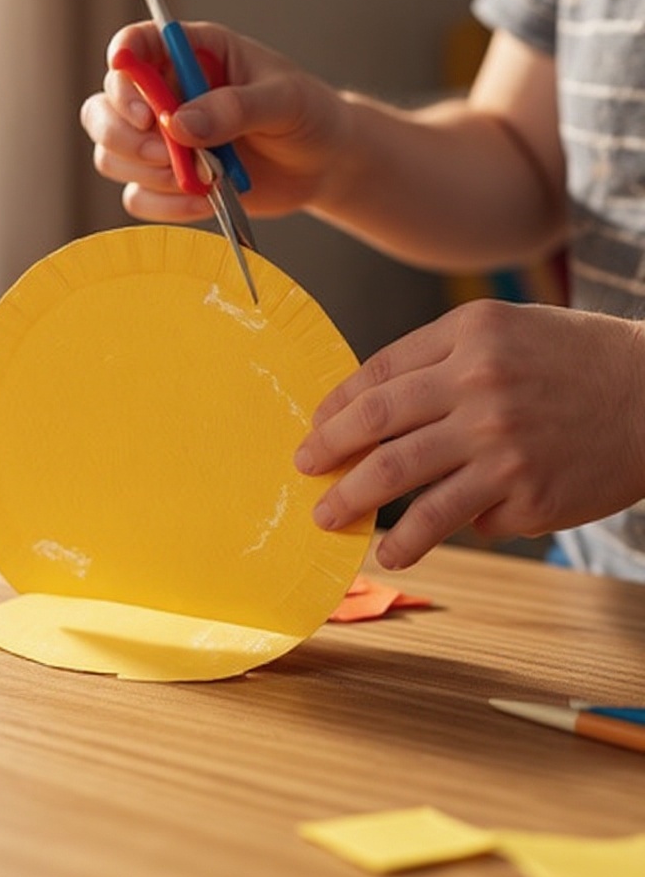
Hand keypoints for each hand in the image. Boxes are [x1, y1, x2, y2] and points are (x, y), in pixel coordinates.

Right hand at [80, 20, 348, 222]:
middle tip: (166, 151)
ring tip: (199, 178)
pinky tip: (203, 200)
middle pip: (103, 108)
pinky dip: (164, 205)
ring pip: (111, 155)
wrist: (323, 164)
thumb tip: (179, 126)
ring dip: (147, 172)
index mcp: (191, 53)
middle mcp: (165, 94)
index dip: (123, 62)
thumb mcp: (284, 101)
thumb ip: (235, 108)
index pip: (136, 45)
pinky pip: (137, 197)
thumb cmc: (308, 116)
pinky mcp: (167, 182)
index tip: (136, 94)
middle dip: (124, 134)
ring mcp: (161, 141)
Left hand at [293, 300, 644, 568]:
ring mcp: (506, 449)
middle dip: (330, 457)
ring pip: (409, 489)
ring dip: (359, 509)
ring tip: (332, 522)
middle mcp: (482, 390)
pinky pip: (464, 519)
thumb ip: (434, 356)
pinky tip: (397, 547)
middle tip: (304, 473)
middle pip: (379, 432)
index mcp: (470, 339)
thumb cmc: (571, 358)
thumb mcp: (502, 329)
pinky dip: (422, 535)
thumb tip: (366, 405)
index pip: (379, 376)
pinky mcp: (530, 497)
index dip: (335, 407)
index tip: (313, 430)